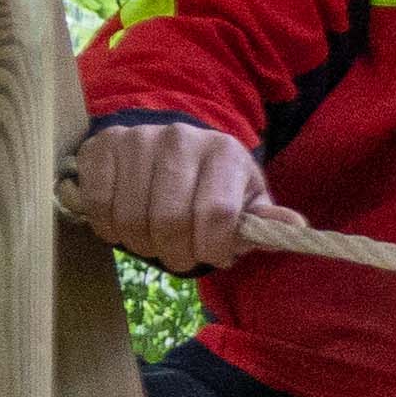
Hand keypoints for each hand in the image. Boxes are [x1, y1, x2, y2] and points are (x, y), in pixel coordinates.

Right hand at [72, 120, 271, 275]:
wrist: (168, 146)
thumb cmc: (213, 182)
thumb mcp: (246, 199)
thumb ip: (265, 220)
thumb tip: (296, 228)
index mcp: (224, 152)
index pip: (216, 214)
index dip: (212, 248)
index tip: (212, 256)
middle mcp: (181, 139)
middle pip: (170, 220)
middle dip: (176, 254)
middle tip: (180, 256)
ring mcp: (138, 140)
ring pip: (132, 218)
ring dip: (142, 245)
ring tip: (154, 241)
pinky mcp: (102, 147)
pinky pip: (99, 206)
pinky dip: (110, 229)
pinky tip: (125, 224)